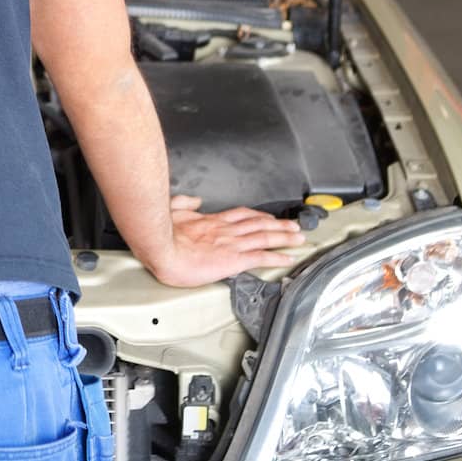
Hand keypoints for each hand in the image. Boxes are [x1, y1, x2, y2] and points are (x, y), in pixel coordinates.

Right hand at [145, 195, 303, 287]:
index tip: (268, 217)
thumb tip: (195, 200)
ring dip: (285, 238)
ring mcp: (231, 244)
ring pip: (265, 238)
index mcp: (212, 221)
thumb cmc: (162, 234)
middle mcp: (226, 231)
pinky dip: (277, 257)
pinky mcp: (233, 260)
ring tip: (299, 238)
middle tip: (294, 226)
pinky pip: (261, 258)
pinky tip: (288, 259)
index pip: (242, 215)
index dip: (259, 215)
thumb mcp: (171, 210)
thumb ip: (185, 203)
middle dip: (279, 225)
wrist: (162, 249)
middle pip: (259, 224)